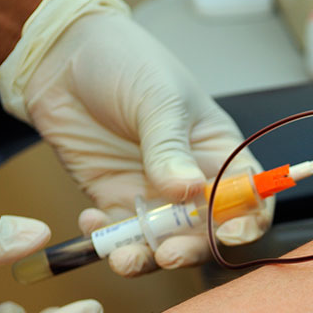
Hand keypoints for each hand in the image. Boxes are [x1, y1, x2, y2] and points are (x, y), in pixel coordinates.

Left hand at [0, 0, 271, 276]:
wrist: (62, 55)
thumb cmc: (126, 62)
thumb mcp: (158, 99)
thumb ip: (171, 148)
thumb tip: (189, 191)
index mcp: (220, 153)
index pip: (250, 199)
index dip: (248, 222)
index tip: (228, 234)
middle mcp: (193, 182)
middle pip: (206, 233)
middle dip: (190, 249)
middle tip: (168, 254)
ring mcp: (154, 195)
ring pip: (162, 244)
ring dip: (145, 257)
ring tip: (122, 257)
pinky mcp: (115, 201)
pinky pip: (119, 237)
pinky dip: (108, 242)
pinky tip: (91, 223)